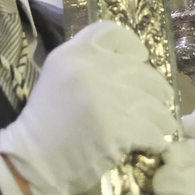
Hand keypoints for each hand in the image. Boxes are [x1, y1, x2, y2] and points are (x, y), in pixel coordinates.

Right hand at [0, 20, 175, 194]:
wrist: (35, 162)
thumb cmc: (47, 121)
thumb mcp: (58, 76)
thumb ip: (88, 61)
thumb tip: (131, 61)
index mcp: (74, 53)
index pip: (113, 32)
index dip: (132, 45)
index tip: (140, 59)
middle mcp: (92, 69)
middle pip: (142, 70)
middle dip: (156, 89)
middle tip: (158, 101)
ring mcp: (107, 99)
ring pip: (154, 103)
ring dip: (159, 117)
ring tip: (157, 126)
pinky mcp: (118, 129)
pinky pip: (153, 131)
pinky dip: (156, 139)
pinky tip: (151, 143)